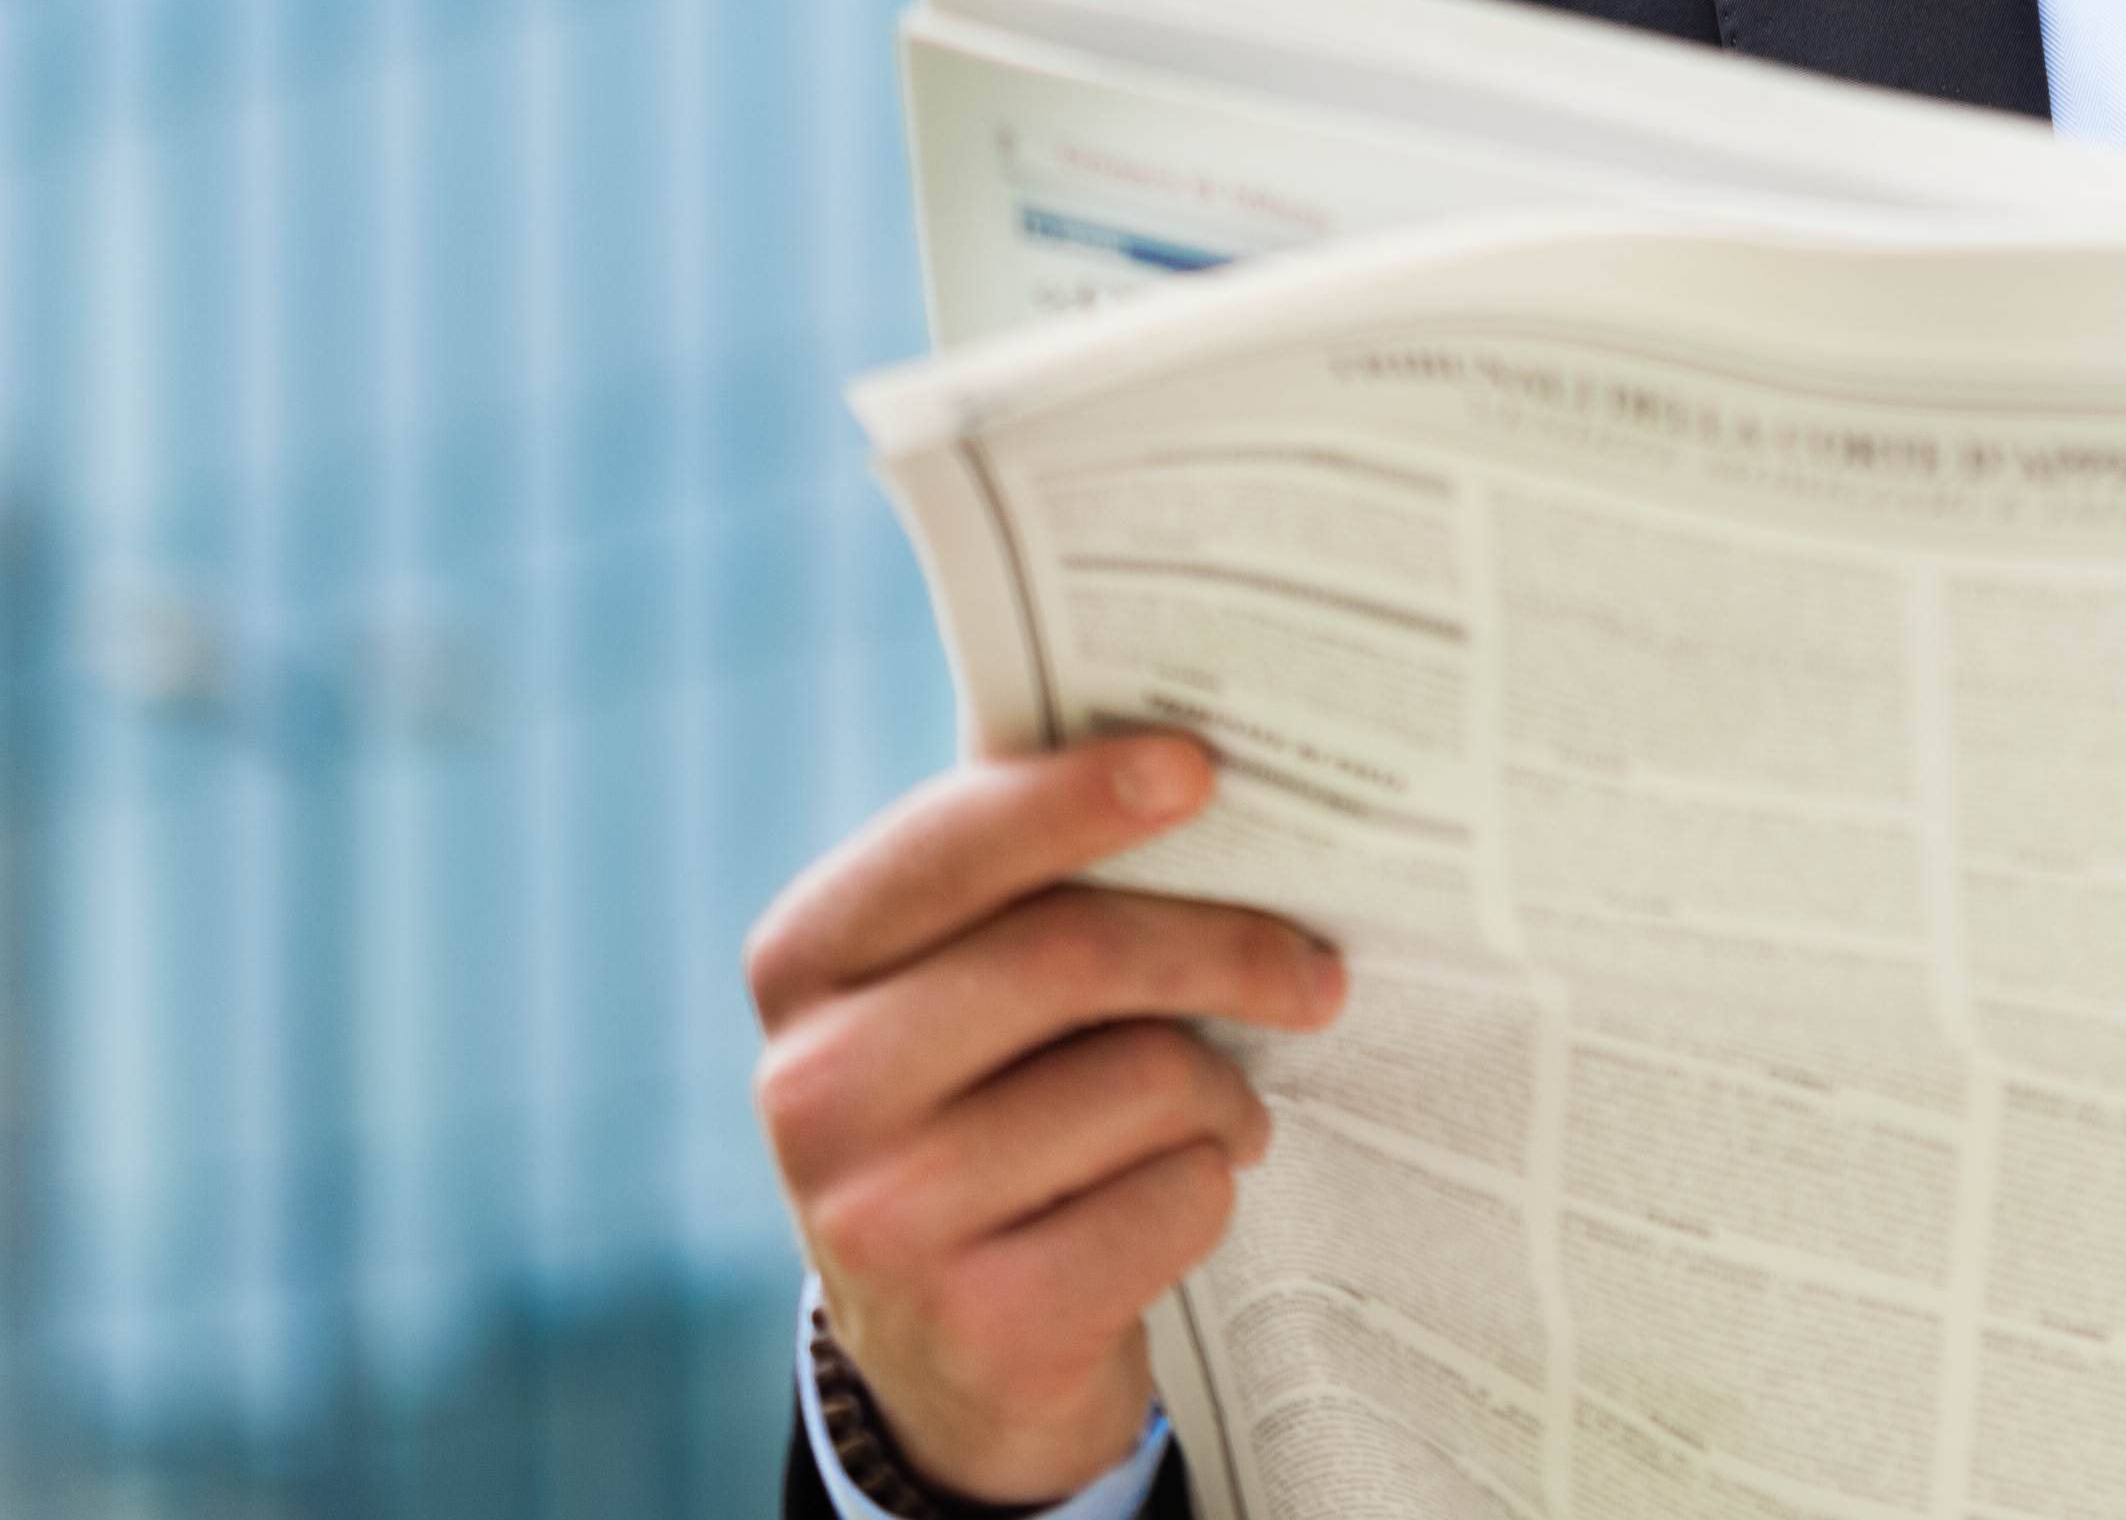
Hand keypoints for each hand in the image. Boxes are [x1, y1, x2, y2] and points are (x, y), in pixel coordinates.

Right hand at [746, 735, 1346, 1498]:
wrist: (950, 1359)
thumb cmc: (992, 1111)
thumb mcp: (965, 996)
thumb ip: (1031, 886)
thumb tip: (1193, 767)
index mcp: (808, 964)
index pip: (953, 844)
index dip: (1079, 798)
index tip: (1200, 769)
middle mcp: (814, 1087)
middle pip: (1073, 953)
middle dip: (1230, 945)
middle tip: (1317, 968)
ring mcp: (884, 1216)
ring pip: (1145, 1078)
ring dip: (1225, 1093)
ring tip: (1224, 1113)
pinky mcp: (980, 1323)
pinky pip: (1175, 1197)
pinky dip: (1210, 1188)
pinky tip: (1173, 1199)